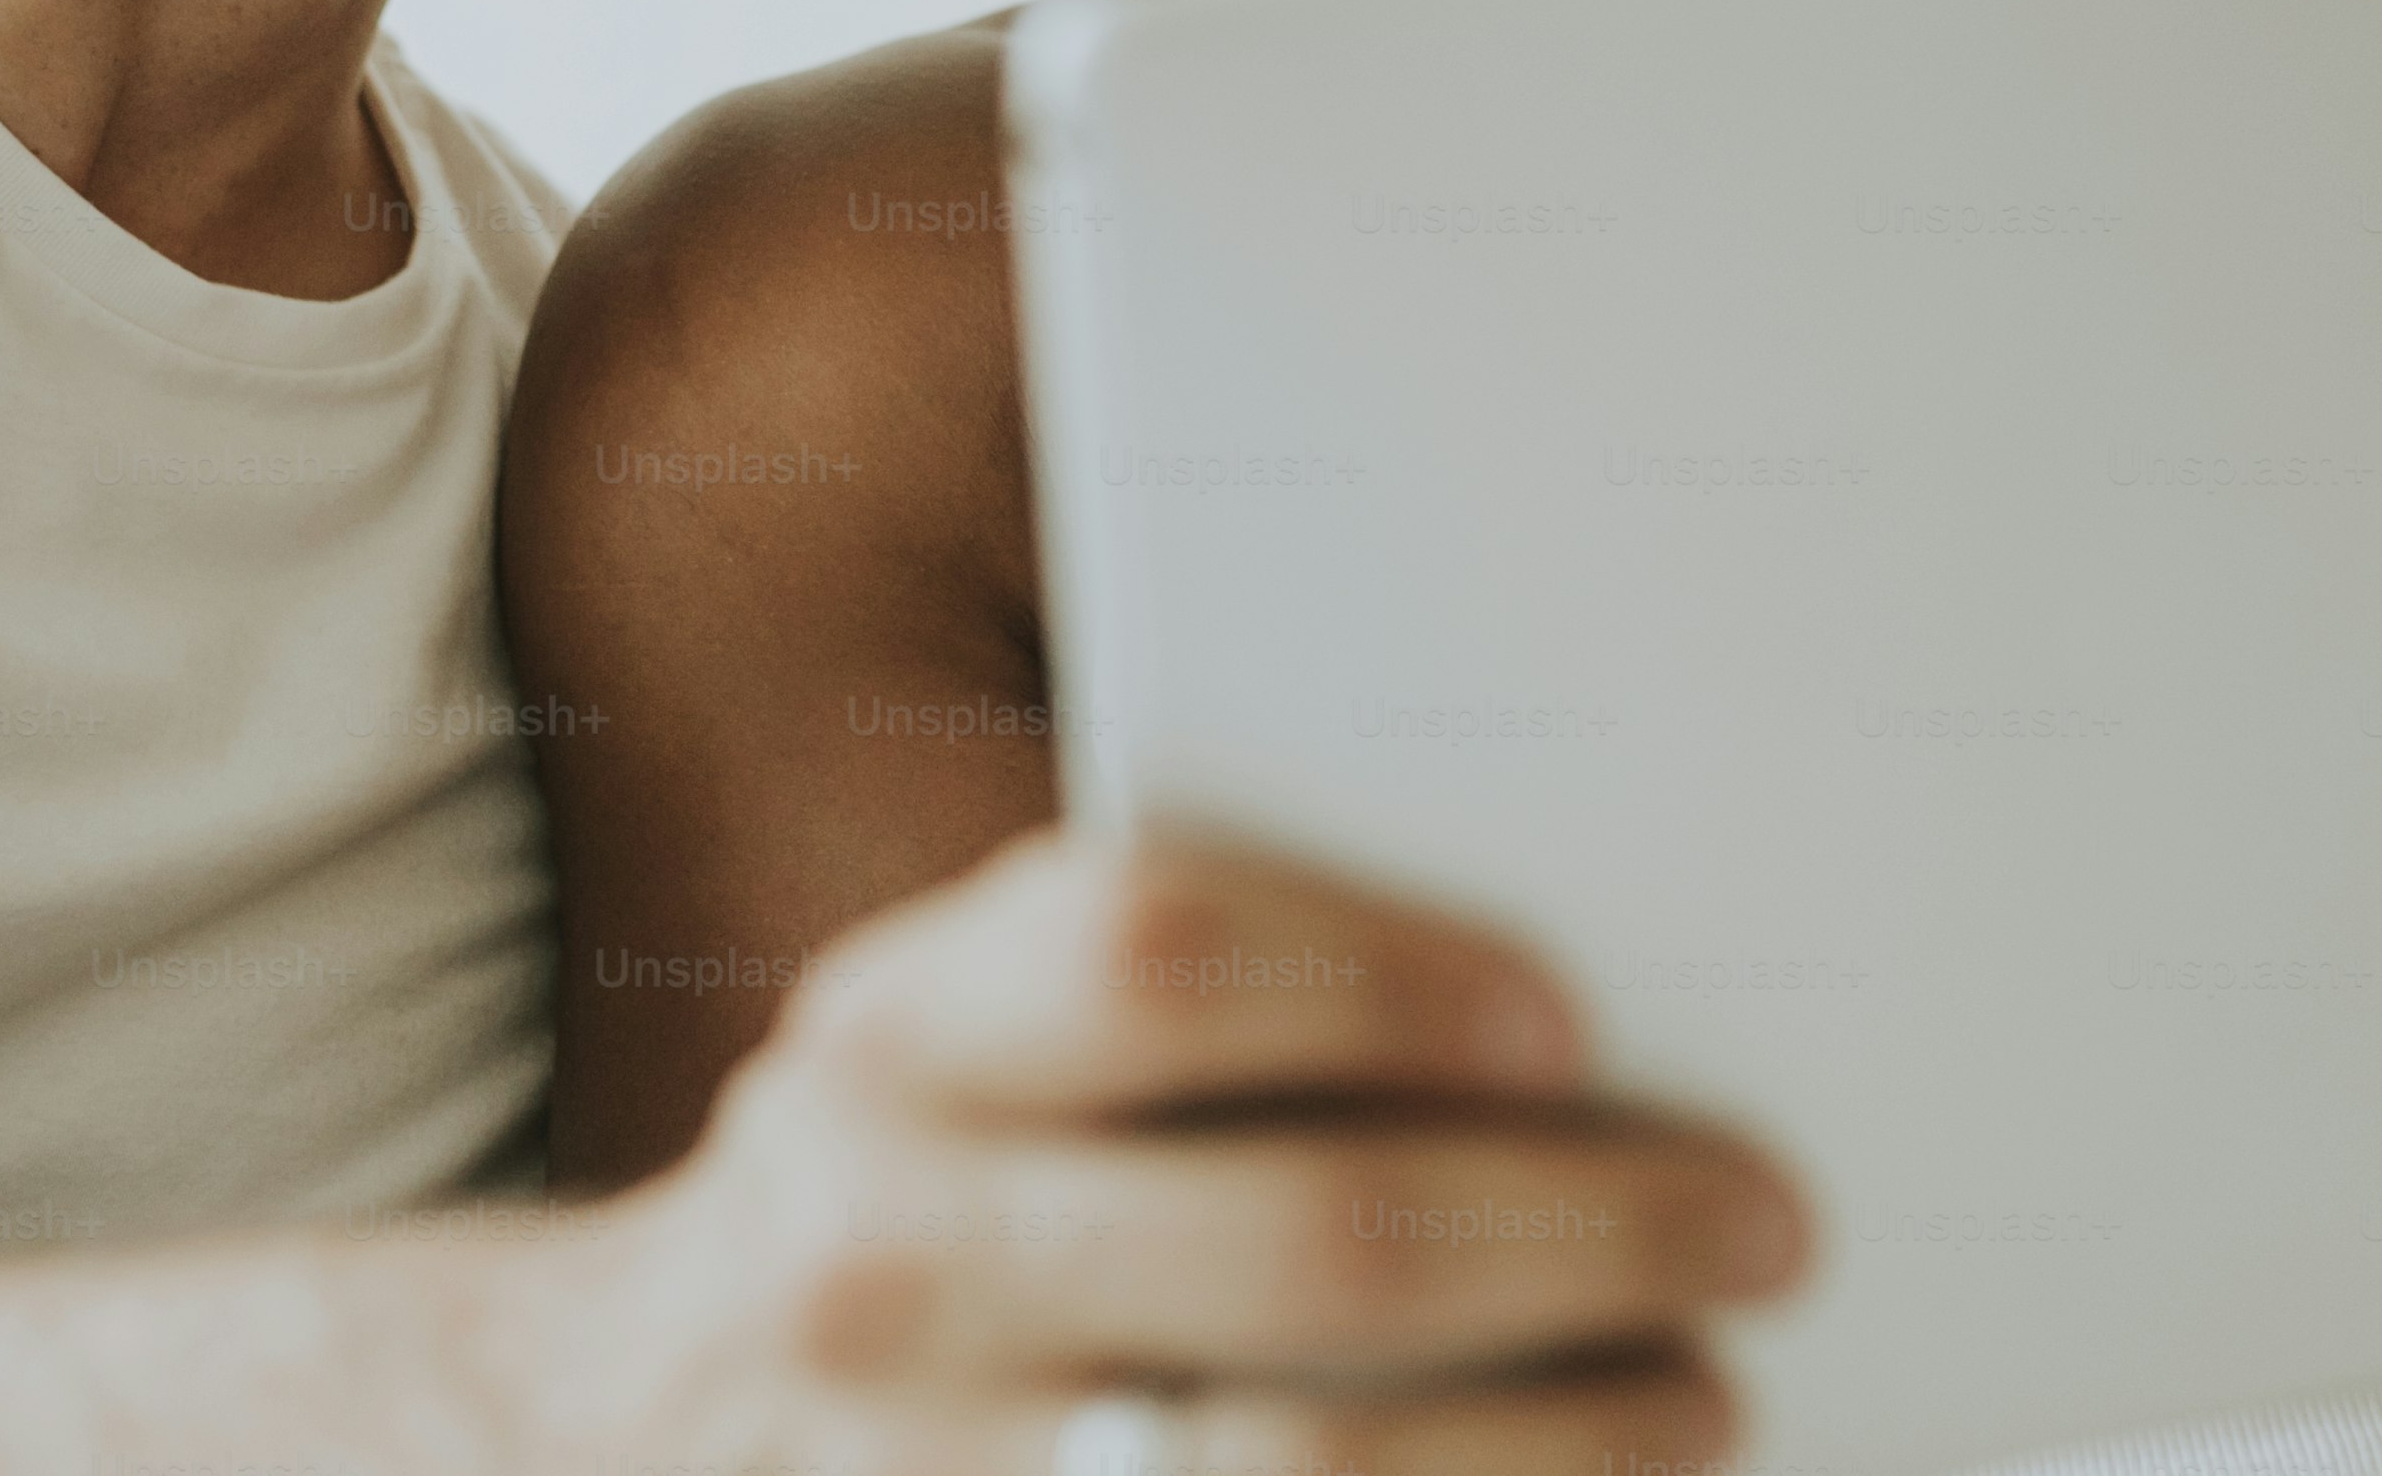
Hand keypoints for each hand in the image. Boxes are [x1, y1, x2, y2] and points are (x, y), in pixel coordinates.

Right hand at [545, 826, 1809, 1475]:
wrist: (615, 1441)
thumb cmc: (898, 1200)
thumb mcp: (948, 1042)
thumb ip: (1165, 1000)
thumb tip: (1560, 1013)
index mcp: (894, 1051)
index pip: (1153, 954)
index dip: (1384, 974)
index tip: (1577, 1014)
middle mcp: (887, 1268)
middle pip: (1308, 1240)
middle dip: (1586, 1228)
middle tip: (1767, 1220)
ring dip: (1568, 1444)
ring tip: (1711, 1400)